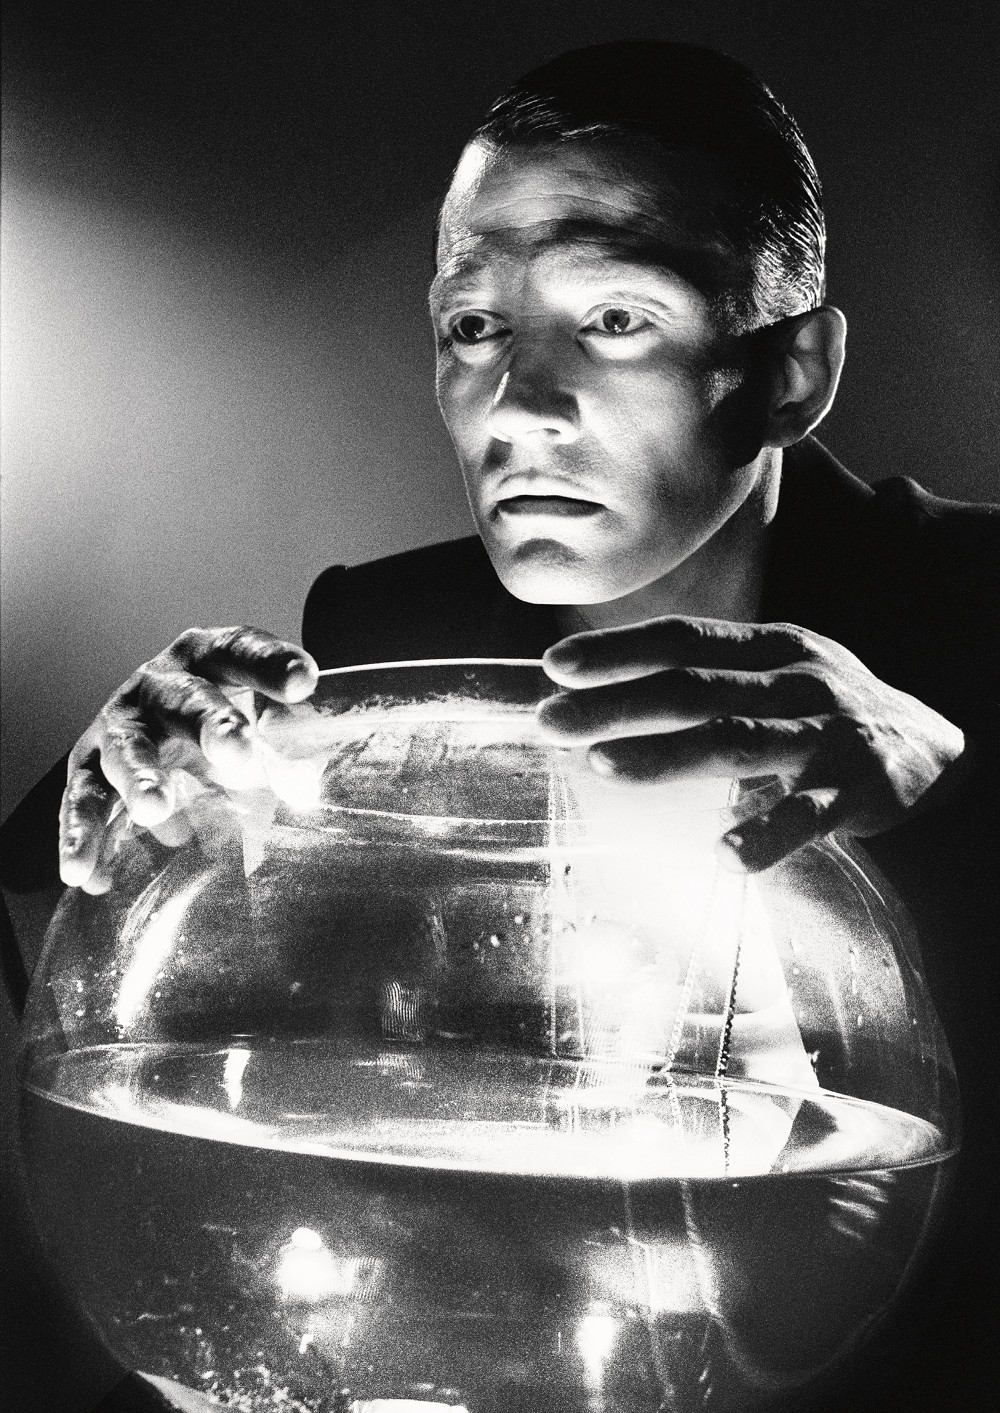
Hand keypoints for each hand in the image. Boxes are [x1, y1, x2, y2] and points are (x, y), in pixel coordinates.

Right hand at [59, 627, 318, 892]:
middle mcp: (159, 683)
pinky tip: (83, 872)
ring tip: (155, 807)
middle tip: (238, 752)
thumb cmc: (222, 721)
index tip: (304, 681)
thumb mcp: (256, 719)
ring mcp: (119, 722)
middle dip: (212, 724)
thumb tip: (302, 791)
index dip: (271, 663)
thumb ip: (284, 744)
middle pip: (187, 699)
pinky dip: (82, 834)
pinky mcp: (89, 763)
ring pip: (127, 747)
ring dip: (141, 777)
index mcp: (207, 658)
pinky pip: (83, 798)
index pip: (241, 651)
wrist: (158, 728)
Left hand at [538, 616, 967, 871]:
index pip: (686, 638)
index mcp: (772, 647)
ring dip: (668, 755)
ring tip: (604, 766)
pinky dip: (764, 835)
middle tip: (551, 720)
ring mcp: (828, 736)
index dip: (620, 650)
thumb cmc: (825, 710)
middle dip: (618, 703)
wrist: (934, 748)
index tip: (556, 667)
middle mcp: (798, 681)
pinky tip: (721, 853)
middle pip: (696, 687)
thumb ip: (707, 676)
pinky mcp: (857, 794)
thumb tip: (605, 692)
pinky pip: (805, 816)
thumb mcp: (776, 671)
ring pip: (739, 741)